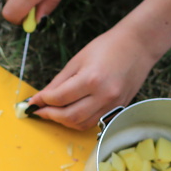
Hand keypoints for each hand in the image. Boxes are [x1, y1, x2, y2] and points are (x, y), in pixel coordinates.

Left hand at [28, 27, 156, 130]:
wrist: (138, 46)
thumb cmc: (107, 47)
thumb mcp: (78, 60)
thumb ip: (59, 82)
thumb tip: (41, 97)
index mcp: (91, 79)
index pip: (59, 98)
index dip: (43, 102)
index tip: (33, 102)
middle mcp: (103, 96)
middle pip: (69, 117)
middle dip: (50, 115)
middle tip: (40, 111)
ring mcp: (112, 105)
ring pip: (81, 124)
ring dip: (63, 122)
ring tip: (53, 113)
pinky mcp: (118, 109)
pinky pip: (93, 122)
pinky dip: (78, 121)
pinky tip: (70, 113)